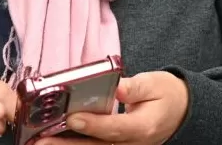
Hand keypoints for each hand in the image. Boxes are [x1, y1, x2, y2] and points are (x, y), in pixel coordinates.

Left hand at [37, 71, 188, 144]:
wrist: (182, 112)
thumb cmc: (168, 94)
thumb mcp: (156, 83)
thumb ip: (134, 87)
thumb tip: (116, 86)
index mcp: (144, 126)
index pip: (115, 128)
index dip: (93, 124)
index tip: (72, 117)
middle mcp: (134, 144)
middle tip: (40, 140)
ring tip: (40, 143)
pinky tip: (55, 142)